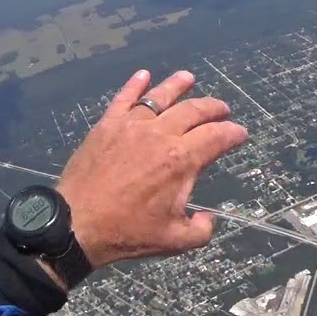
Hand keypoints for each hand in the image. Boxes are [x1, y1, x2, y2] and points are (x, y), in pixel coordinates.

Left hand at [55, 69, 247, 269]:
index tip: (240, 133)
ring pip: (160, 97)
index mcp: (181, 160)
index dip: (233, 133)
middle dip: (213, 108)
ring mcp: (132, 126)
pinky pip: (124, 99)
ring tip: (188, 77)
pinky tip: (143, 75)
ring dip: (178, 85)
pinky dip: (135, 85)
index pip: (216, 137)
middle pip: (193, 111)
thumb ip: (201, 229)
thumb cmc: (128, 232)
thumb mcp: (175, 240)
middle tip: (222, 108)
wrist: (76, 225)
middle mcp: (160, 135)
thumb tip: (209, 218)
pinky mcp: (107, 126)